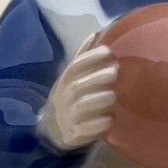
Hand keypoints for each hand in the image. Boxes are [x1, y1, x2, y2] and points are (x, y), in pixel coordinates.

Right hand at [37, 32, 116, 150]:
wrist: (52, 129)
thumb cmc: (69, 97)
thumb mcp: (72, 76)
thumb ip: (83, 57)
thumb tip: (95, 34)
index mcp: (66, 80)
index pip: (75, 65)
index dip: (91, 57)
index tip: (108, 51)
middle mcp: (65, 96)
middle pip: (78, 85)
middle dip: (97, 78)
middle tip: (115, 72)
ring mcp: (68, 116)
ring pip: (82, 106)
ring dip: (99, 100)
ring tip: (114, 95)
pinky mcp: (74, 134)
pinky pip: (85, 130)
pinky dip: (98, 125)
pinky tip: (111, 119)